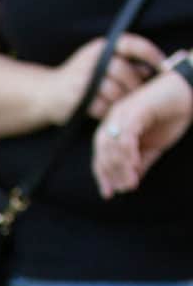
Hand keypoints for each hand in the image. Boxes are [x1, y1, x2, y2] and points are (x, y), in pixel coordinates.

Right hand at [39, 30, 164, 128]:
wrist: (44, 95)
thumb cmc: (78, 80)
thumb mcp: (98, 63)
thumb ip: (123, 64)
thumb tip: (150, 71)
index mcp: (99, 48)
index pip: (131, 44)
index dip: (150, 53)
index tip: (162, 65)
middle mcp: (90, 61)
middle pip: (124, 71)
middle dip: (135, 86)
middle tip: (139, 97)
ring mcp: (82, 80)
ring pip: (115, 91)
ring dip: (122, 102)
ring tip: (122, 107)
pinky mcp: (77, 99)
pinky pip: (103, 108)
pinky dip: (108, 113)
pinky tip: (108, 114)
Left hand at [93, 59, 192, 194]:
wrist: (190, 91)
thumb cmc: (172, 114)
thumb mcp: (155, 145)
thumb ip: (141, 161)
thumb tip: (129, 182)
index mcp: (115, 125)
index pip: (101, 153)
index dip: (103, 174)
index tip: (108, 194)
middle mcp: (115, 117)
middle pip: (102, 150)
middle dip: (109, 173)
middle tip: (120, 190)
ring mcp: (124, 111)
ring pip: (112, 144)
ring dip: (120, 167)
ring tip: (129, 183)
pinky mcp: (136, 108)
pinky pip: (126, 134)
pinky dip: (127, 152)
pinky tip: (134, 166)